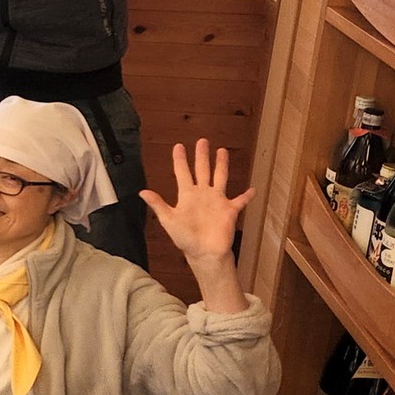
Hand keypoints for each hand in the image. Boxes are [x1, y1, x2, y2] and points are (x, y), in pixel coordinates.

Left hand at [142, 139, 254, 264]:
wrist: (203, 253)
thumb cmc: (185, 238)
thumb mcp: (169, 220)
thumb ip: (158, 205)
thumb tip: (141, 192)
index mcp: (187, 195)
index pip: (182, 172)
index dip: (180, 159)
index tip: (178, 146)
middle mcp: (202, 194)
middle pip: (202, 170)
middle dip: (201, 156)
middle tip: (202, 141)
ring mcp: (217, 201)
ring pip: (220, 177)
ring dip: (221, 165)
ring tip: (222, 151)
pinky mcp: (230, 210)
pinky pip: (240, 201)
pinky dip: (246, 196)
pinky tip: (252, 189)